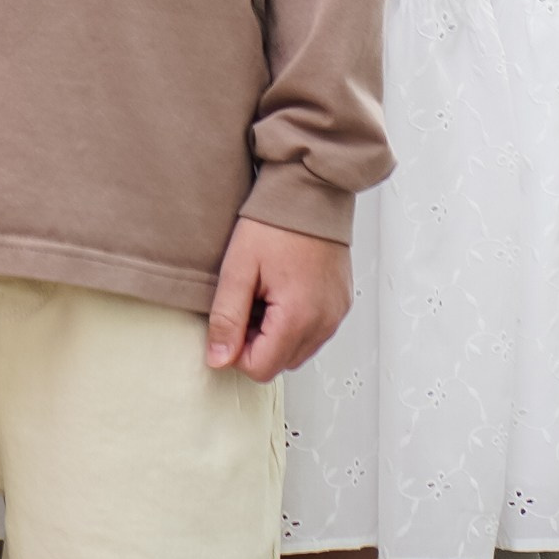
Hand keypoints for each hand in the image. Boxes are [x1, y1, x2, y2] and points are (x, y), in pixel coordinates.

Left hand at [206, 215, 351, 379]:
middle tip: (245, 300)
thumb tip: (218, 359)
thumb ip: (227, 317)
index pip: (261, 369)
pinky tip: (282, 289)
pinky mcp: (341, 303)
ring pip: (298, 350)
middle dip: (256, 342)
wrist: (310, 189)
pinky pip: (314, 331)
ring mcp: (336, 314)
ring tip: (263, 292)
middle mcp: (324, 323)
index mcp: (299, 318)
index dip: (236, 350)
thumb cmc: (275, 222)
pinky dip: (295, 321)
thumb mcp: (239, 267)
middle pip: (280, 363)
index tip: (229, 319)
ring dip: (275, 333)